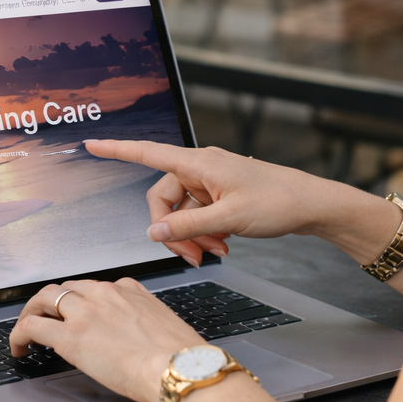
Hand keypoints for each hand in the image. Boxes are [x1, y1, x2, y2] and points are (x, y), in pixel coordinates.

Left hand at [9, 278, 204, 401]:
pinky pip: (32, 326)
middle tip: (43, 318)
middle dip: (50, 303)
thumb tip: (139, 337)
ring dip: (31, 314)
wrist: (178, 369)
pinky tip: (19, 347)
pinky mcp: (70, 336)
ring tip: (26, 332)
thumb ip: (144, 323)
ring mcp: (85, 312)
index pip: (93, 287)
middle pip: (65, 288)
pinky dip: (19, 334)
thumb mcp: (163, 326)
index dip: (79, 302)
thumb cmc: (180, 357)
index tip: (76, 314)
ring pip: (44, 299)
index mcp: (129, 291)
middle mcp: (104, 294)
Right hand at [86, 139, 385, 265]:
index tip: (92, 145)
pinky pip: (199, 216)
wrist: (310, 204)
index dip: (118, 151)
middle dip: (173, 230)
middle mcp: (201, 169)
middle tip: (192, 256)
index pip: (149, 153)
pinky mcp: (222, 196)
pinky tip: (223, 246)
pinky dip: (206, 234)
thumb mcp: (228, 218)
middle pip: (164, 199)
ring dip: (193, 237)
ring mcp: (212, 183)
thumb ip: (188, 226)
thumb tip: (154, 232)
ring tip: (215, 253)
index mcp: (198, 163)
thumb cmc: (276, 202)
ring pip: (182, 213)